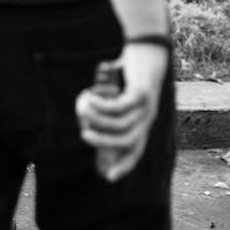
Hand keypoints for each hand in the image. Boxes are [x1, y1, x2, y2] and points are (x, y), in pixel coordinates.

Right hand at [75, 42, 168, 181]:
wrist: (145, 51)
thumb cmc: (126, 76)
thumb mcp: (114, 97)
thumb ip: (104, 112)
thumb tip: (84, 123)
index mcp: (141, 123)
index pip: (135, 150)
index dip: (123, 166)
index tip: (107, 178)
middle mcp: (146, 118)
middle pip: (127, 141)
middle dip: (104, 143)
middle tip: (84, 134)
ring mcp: (146, 106)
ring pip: (120, 124)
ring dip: (98, 119)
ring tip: (82, 106)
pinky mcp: (141, 92)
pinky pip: (119, 106)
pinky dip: (101, 104)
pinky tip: (89, 95)